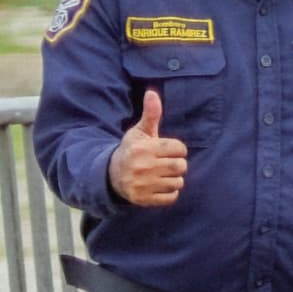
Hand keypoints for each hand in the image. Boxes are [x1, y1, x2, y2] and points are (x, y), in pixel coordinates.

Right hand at [109, 88, 187, 207]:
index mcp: (144, 148)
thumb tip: (152, 92)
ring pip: (178, 182)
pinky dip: (168, 193)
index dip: (176, 149)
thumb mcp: (140, 132)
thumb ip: (151, 114)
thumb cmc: (131, 150)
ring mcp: (143, 184)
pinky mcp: (144, 199)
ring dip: (173, 179)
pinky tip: (157, 186)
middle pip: (181, 166)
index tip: (165, 150)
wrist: (110, 175)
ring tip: (160, 175)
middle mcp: (143, 166)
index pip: (180, 148)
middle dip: (176, 164)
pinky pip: (172, 197)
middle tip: (164, 163)